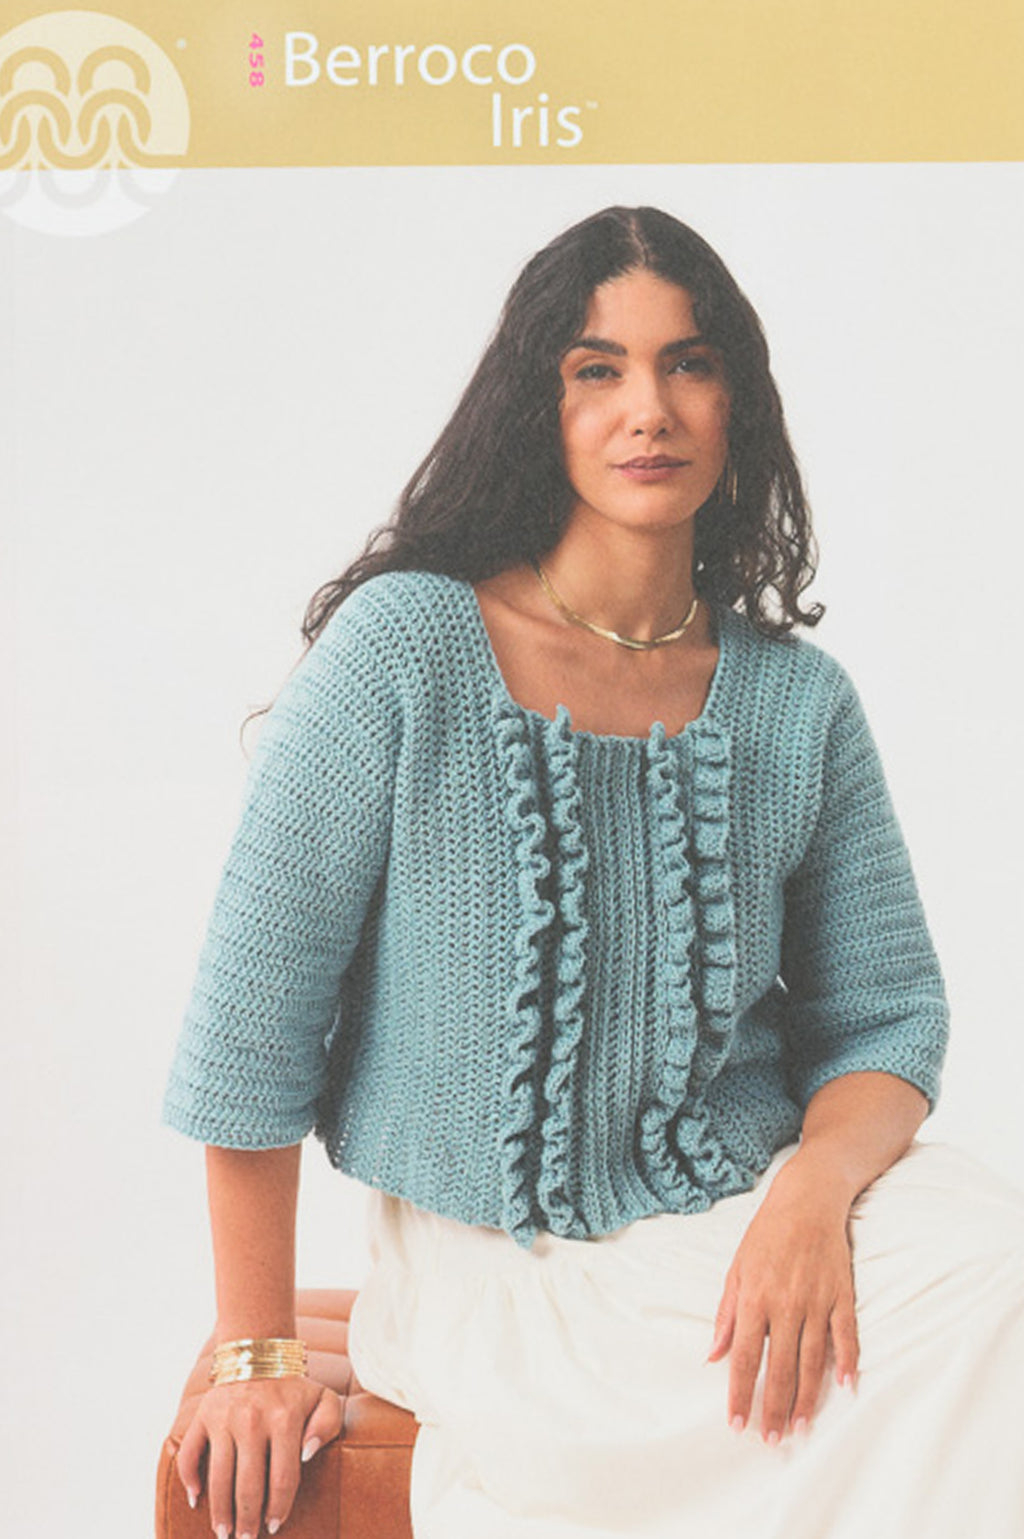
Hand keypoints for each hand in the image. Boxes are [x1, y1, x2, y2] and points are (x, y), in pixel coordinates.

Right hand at [176, 1375, 342, 1536]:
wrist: (258, 1353)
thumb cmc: (293, 1387)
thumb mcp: (322, 1399)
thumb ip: (327, 1425)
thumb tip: (308, 1454)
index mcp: (284, 1419)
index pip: (283, 1478)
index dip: (279, 1508)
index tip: (275, 1526)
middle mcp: (252, 1420)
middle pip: (248, 1485)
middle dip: (247, 1519)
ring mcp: (224, 1419)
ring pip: (218, 1477)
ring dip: (220, 1511)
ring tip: (224, 1532)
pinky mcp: (203, 1417)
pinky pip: (190, 1453)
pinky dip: (190, 1479)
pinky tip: (196, 1499)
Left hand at [706, 1154, 858, 1442]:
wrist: (807, 1199)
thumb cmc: (766, 1234)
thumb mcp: (736, 1269)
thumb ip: (726, 1314)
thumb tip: (714, 1356)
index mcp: (755, 1298)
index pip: (746, 1357)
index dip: (741, 1393)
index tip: (738, 1424)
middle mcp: (786, 1304)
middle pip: (781, 1368)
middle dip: (774, 1408)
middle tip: (772, 1440)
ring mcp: (817, 1301)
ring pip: (812, 1360)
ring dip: (807, 1398)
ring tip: (801, 1429)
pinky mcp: (842, 1295)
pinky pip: (846, 1336)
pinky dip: (848, 1362)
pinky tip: (845, 1388)